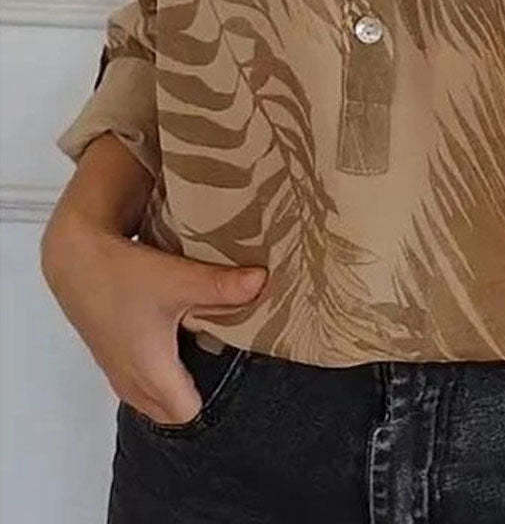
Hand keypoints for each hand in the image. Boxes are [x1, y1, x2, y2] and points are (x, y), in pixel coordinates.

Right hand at [41, 210, 266, 425]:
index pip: (187, 413)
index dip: (213, 397)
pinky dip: (156, 368)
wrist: (75, 258)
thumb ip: (222, 287)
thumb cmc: (122, 275)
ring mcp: (117, 369)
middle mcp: (131, 379)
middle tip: (216, 360)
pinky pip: (138, 378)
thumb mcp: (179, 279)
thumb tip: (262, 282)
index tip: (230, 370)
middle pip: (170, 411)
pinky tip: (170, 333)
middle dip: (194, 393)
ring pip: (151, 396)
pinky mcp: (109, 353)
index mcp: (152, 372)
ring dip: (173, 382)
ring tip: (196, 348)